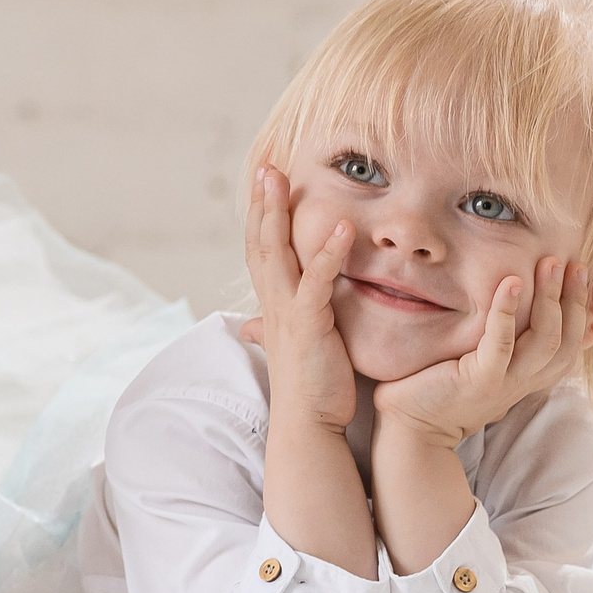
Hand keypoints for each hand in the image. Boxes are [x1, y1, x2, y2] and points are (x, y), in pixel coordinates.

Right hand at [238, 166, 358, 434]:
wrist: (309, 427)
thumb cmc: (310, 389)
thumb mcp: (293, 348)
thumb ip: (278, 327)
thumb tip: (250, 327)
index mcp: (273, 304)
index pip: (260, 250)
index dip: (260, 214)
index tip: (264, 181)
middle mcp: (273, 302)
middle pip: (259, 241)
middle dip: (261, 201)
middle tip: (265, 165)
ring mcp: (287, 312)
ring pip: (275, 252)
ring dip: (277, 212)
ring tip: (283, 177)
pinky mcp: (308, 325)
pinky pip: (315, 281)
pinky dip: (327, 253)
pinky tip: (342, 227)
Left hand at [374, 256, 587, 449]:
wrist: (410, 427)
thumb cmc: (439, 386)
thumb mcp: (481, 361)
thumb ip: (500, 340)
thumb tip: (509, 298)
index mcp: (528, 375)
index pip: (570, 342)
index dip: (580, 308)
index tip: (579, 270)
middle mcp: (523, 380)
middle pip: (565, 339)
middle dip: (573, 298)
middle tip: (572, 261)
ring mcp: (504, 382)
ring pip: (544, 340)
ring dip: (550, 299)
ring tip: (549, 264)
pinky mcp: (479, 380)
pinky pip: (501, 345)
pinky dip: (507, 313)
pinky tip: (510, 283)